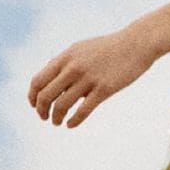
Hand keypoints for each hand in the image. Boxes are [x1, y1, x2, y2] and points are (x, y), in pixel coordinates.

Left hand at [28, 26, 157, 128]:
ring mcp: (88, 79)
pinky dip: (73, 121)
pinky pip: (83, 111)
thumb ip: (64, 62)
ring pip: (62, 105)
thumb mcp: (81, 49)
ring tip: (57, 123)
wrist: (136, 44)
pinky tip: (70, 125)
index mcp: (66, 57)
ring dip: (56, 118)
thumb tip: (49, 75)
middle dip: (41, 110)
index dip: (32, 96)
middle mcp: (73, 68)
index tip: (35, 105)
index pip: (38, 80)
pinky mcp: (104, 89)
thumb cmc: (109, 48)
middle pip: (46, 95)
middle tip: (44, 117)